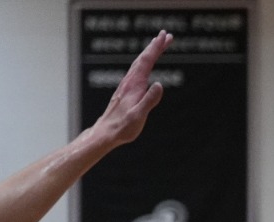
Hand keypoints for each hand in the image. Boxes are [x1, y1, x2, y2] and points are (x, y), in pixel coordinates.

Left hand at [91, 31, 171, 146]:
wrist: (106, 133)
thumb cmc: (123, 127)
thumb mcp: (138, 115)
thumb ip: (149, 100)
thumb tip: (160, 84)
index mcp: (134, 85)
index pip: (146, 62)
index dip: (156, 48)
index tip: (165, 37)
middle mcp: (129, 82)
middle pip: (143, 59)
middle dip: (155, 46)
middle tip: (166, 35)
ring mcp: (127, 86)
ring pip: (139, 64)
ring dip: (150, 53)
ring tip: (159, 45)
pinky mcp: (127, 91)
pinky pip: (137, 71)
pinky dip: (144, 62)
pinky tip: (146, 64)